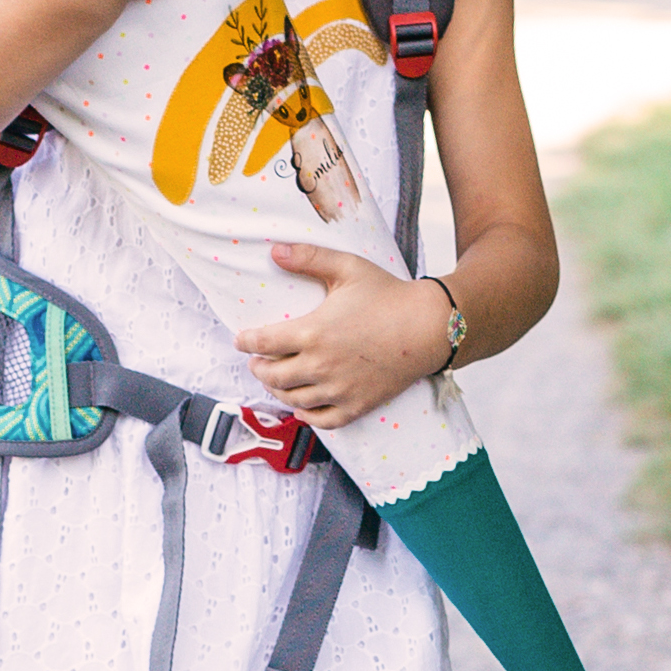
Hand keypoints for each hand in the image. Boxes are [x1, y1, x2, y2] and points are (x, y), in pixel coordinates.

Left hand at [233, 242, 455, 429]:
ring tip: (275, 379)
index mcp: (313, 332)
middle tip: (257, 361)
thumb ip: (309, 258)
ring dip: (277, 390)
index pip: (263, 343)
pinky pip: (322, 420)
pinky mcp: (358, 404)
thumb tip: (274, 251)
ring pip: (293, 399)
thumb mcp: (347, 268)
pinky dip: (306, 415)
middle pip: (272, 376)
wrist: (429, 326)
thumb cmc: (389, 294)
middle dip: (258, 368)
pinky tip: (300, 406)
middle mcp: (321, 365)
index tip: (241, 340)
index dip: (246, 342)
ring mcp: (339, 389)